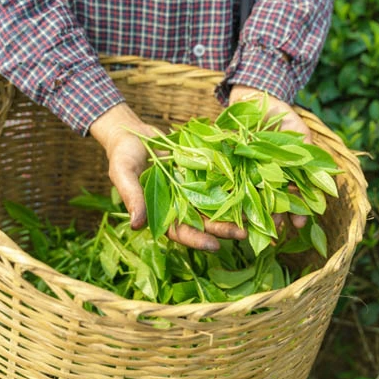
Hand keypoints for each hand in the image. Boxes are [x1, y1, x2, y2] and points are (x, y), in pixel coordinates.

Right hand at [90, 103, 244, 250]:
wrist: (134, 132)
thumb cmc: (124, 155)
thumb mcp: (123, 172)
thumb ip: (132, 196)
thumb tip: (136, 225)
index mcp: (161, 212)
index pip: (181, 232)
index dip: (197, 240)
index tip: (214, 246)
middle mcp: (181, 204)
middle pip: (205, 222)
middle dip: (224, 229)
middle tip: (244, 234)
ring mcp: (194, 188)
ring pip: (217, 204)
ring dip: (235, 211)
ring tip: (255, 216)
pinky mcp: (203, 171)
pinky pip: (222, 180)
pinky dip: (237, 185)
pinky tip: (255, 187)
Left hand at [230, 85, 310, 228]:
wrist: (254, 96)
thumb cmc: (282, 114)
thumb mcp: (300, 133)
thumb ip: (309, 155)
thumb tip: (324, 181)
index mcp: (287, 173)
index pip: (294, 198)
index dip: (298, 212)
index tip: (299, 224)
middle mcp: (268, 176)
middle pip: (272, 202)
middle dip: (275, 218)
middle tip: (275, 231)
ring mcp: (248, 172)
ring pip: (252, 198)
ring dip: (254, 214)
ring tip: (254, 227)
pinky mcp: (229, 166)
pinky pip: (230, 184)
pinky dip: (231, 197)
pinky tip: (232, 210)